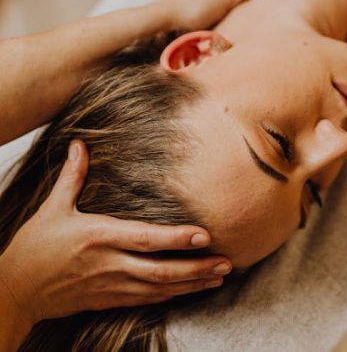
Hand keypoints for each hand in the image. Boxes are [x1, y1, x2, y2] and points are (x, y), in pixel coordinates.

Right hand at [0, 141, 230, 327]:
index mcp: (99, 236)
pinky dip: (172, 295)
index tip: (205, 235)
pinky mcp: (109, 300)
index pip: (146, 238)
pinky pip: (147, 300)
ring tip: (220, 276)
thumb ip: (72, 176)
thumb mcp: (53, 208)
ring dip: (192, 283)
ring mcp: (112, 286)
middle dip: (197, 267)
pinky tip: (191, 289)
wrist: (15, 291)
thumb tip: (79, 144)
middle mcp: (110, 263)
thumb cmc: (35, 247)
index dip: (176, 238)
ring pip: (160, 288)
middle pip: (161, 269)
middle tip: (227, 262)